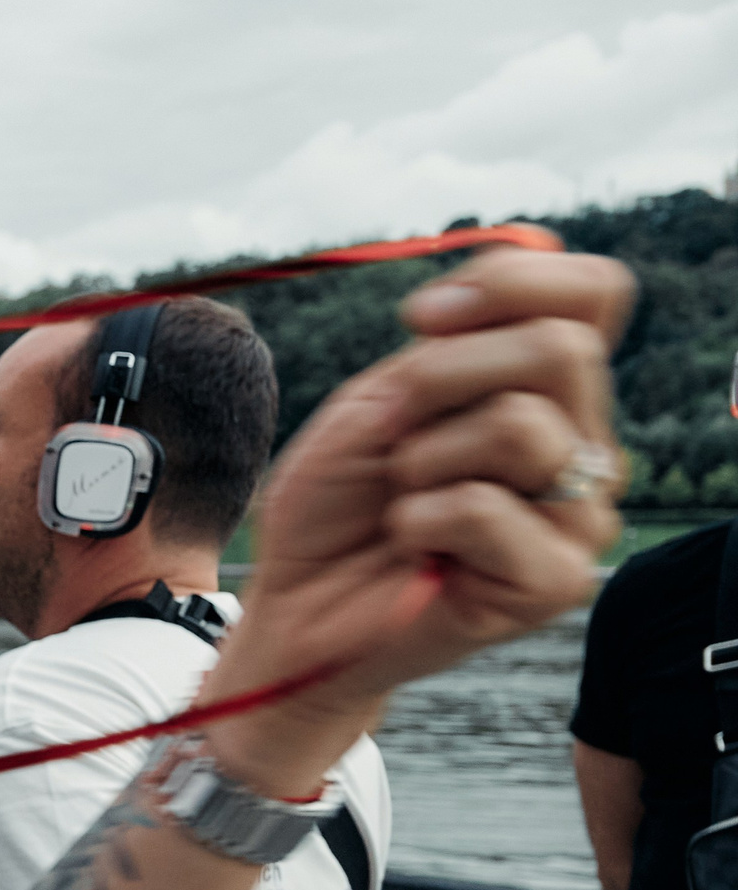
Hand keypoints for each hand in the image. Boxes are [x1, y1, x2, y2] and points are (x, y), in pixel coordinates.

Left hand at [202, 242, 631, 797]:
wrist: (296, 611)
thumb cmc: (331, 514)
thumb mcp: (370, 407)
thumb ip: (440, 349)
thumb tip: (496, 278)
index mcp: (541, 392)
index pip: (593, 294)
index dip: (512, 282)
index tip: (420, 317)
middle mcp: (580, 445)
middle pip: (560, 348)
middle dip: (443, 373)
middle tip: (390, 429)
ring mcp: (577, 514)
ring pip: (522, 425)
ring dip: (423, 456)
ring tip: (403, 499)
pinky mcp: (556, 580)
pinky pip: (488, 507)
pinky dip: (419, 515)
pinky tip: (411, 544)